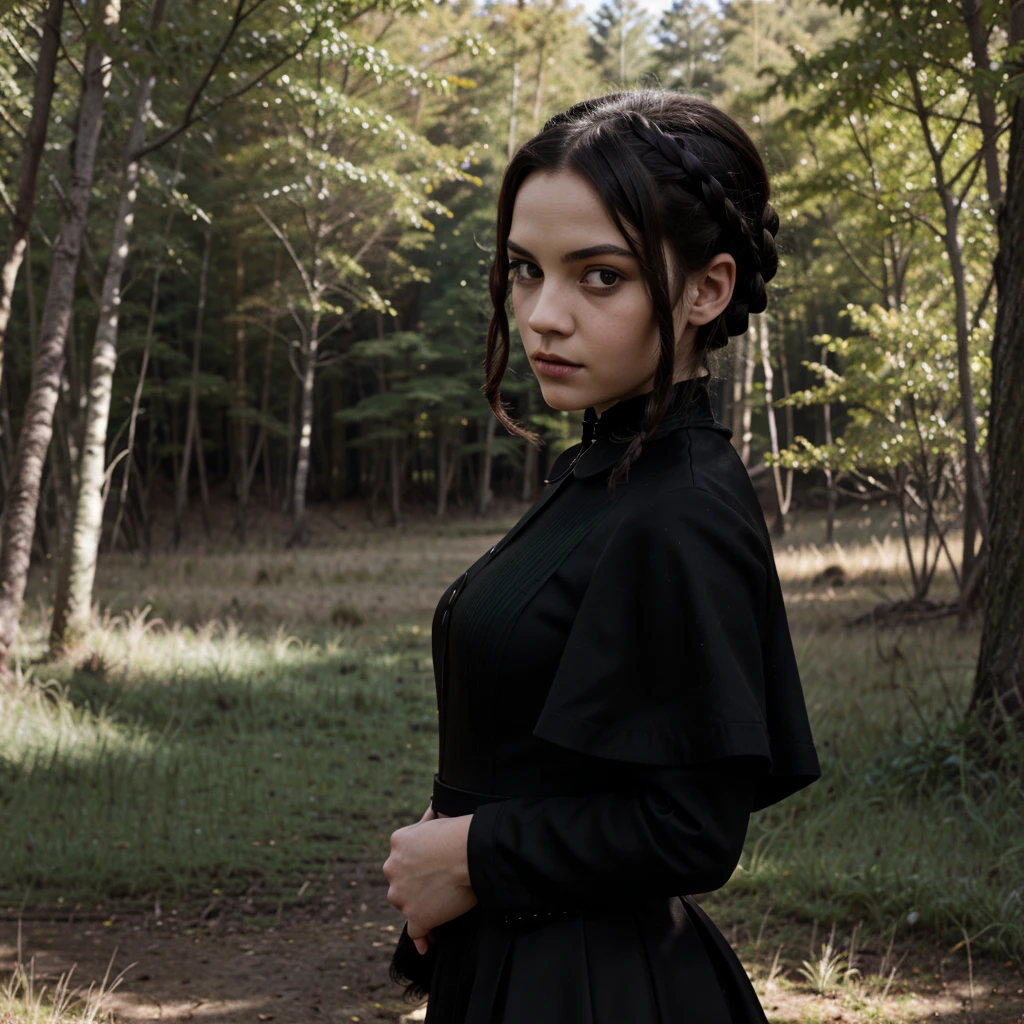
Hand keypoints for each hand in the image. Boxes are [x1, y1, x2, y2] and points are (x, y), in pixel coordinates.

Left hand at [383, 806, 475, 955]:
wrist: (470, 852)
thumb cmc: (459, 832)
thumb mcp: (437, 818)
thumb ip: (428, 820)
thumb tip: (432, 808)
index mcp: (397, 842)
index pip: (401, 857)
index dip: (415, 864)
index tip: (427, 868)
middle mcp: (392, 869)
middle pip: (399, 881)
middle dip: (414, 884)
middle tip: (438, 884)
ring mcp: (402, 896)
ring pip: (406, 904)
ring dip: (418, 906)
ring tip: (438, 909)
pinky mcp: (417, 917)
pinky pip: (416, 932)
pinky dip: (422, 937)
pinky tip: (427, 943)